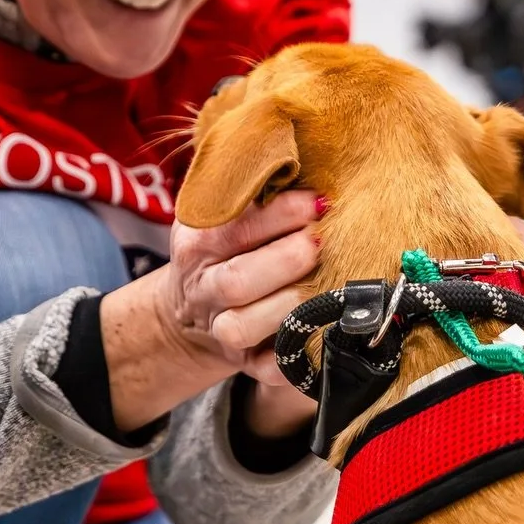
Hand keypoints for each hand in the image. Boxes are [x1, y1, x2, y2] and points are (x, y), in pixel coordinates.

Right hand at [158, 189, 322, 382]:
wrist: (194, 307)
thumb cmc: (228, 245)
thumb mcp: (225, 211)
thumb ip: (254, 188)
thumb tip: (309, 154)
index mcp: (197, 243)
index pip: (233, 227)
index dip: (278, 214)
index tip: (318, 201)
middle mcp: (204, 287)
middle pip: (237, 280)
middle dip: (285, 260)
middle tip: (322, 242)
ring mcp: (221, 328)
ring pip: (244, 325)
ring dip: (290, 306)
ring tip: (329, 286)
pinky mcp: (245, 363)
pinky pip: (269, 369)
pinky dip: (297, 358)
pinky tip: (326, 334)